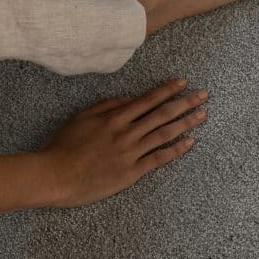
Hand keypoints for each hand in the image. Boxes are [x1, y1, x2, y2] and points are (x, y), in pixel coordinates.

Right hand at [41, 78, 208, 207]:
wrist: (55, 176)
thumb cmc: (64, 146)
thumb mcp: (81, 116)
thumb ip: (106, 105)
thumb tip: (129, 98)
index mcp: (115, 117)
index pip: (148, 99)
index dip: (168, 90)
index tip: (183, 83)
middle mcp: (126, 132)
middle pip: (162, 114)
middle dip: (185, 102)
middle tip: (204, 95)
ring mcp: (130, 153)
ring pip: (165, 134)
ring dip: (186, 123)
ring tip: (203, 115)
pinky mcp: (130, 173)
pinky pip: (158, 159)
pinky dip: (176, 150)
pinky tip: (190, 143)